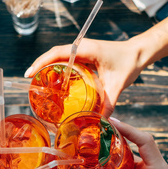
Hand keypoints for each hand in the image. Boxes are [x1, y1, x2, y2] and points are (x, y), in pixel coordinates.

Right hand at [25, 38, 145, 116]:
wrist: (138, 52)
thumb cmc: (128, 63)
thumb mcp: (118, 84)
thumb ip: (108, 103)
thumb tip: (99, 121)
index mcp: (86, 48)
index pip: (57, 53)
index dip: (41, 62)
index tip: (29, 73)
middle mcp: (82, 46)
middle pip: (54, 54)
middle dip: (40, 66)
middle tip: (29, 81)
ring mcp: (83, 49)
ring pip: (59, 56)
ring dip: (47, 66)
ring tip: (37, 82)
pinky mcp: (85, 55)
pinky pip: (67, 60)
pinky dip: (58, 68)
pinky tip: (54, 81)